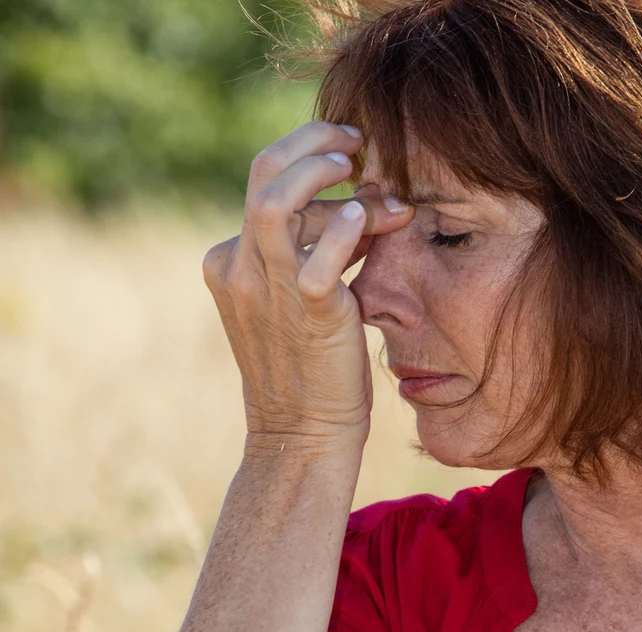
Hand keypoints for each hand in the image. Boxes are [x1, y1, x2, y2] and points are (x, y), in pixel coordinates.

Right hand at [202, 121, 415, 453]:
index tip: (349, 155)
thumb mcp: (299, 305)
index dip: (311, 161)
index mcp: (230, 262)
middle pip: (263, 174)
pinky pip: (318, 257)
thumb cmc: (313, 372)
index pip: (266, 185)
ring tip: (367, 176)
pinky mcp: (306, 314)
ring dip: (326, 176)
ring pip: (277, 202)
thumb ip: (316, 256)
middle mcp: (237, 267)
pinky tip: (370, 221)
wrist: (302, 438)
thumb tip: (363, 208)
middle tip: (356, 142)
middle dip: (312, 142)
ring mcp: (265, 290)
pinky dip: (346, 230)